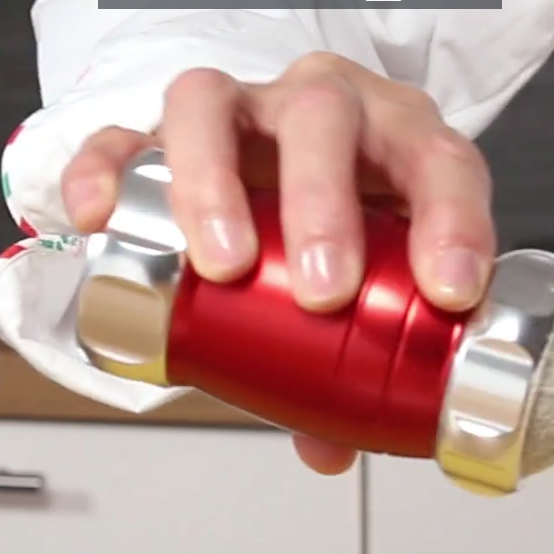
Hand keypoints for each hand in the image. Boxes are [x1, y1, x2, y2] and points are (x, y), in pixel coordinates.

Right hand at [60, 52, 496, 475]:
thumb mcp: (376, 281)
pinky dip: (109, 171)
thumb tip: (330, 446)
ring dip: (215, 184)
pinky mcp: (165, 133)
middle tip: (322, 290)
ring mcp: (239, 111)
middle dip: (323, 203)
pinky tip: (101, 214)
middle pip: (321, 115)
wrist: (286, 169)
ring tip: (220, 263)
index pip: (440, 161)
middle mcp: (320, 107)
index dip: (453, 223)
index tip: (448, 291)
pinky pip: (126, 136)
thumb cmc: (345, 225)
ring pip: (215, 107)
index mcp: (399, 139)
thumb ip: (361, 359)